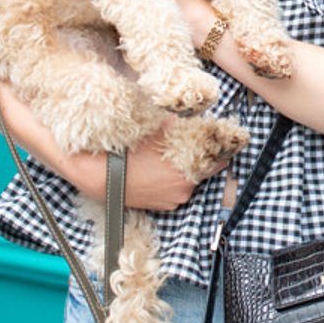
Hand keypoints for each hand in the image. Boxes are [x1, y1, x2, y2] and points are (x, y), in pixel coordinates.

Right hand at [64, 125, 230, 210]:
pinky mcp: (160, 207)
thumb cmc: (130, 149)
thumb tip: (197, 115)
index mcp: (189, 170)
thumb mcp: (160, 128)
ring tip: (170, 158)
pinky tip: (160, 170)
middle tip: (192, 146)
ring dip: (185, 171)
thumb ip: (183, 124)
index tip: (223, 141)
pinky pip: (174, 192)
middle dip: (200, 159)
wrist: (101, 174)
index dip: (221, 149)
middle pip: (205, 172)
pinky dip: (172, 182)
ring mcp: (172, 201)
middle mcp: (185, 190)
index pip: (221, 161)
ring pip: (188, 182)